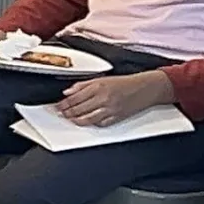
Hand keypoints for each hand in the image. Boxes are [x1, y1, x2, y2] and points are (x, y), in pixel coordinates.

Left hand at [52, 70, 175, 127]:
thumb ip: (82, 85)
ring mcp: (111, 109)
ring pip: (87, 118)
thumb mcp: (101, 79)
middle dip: (67, 112)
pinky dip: (92, 123)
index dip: (63, 103)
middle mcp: (103, 98)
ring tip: (71, 119)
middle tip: (61, 113)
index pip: (74, 97)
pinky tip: (86, 121)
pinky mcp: (117, 117)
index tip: (58, 105)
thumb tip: (67, 92)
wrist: (145, 88)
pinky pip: (101, 123)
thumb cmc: (124, 83)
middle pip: (79, 109)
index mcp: (98, 87)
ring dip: (76, 120)